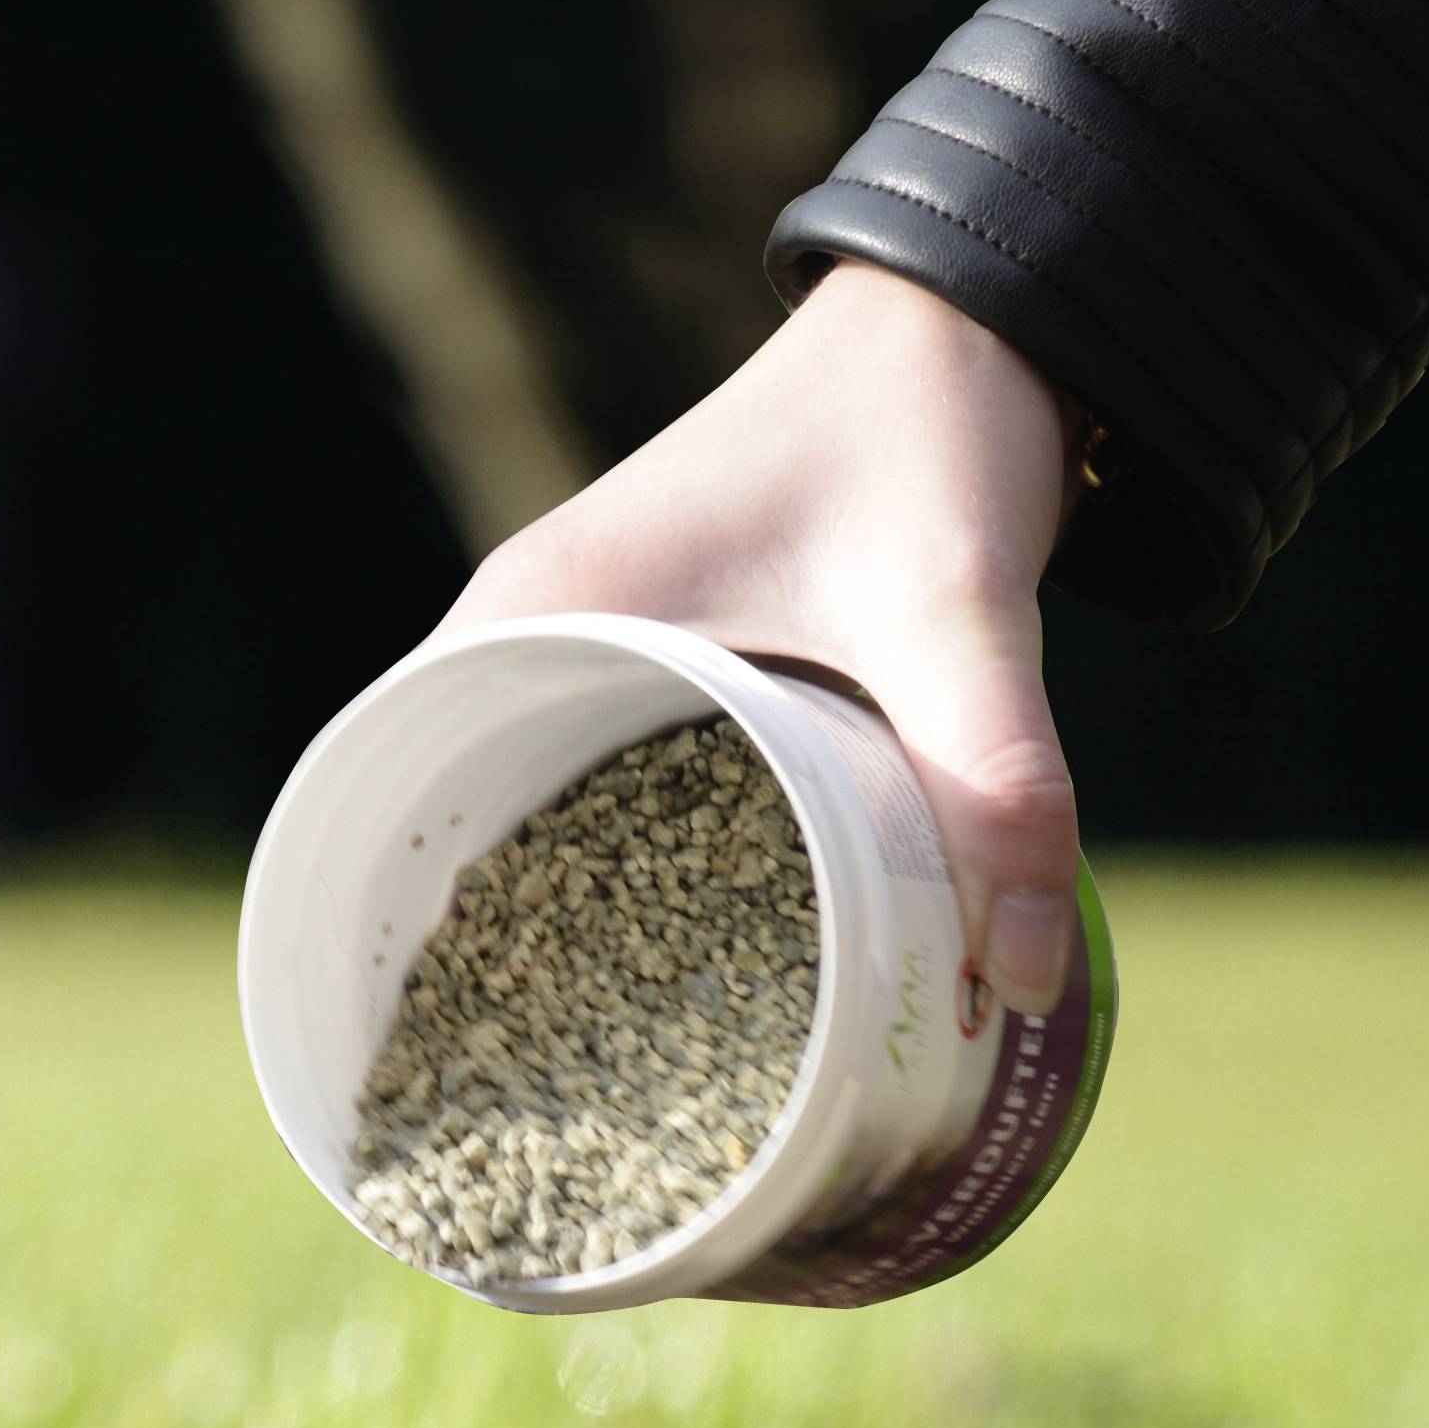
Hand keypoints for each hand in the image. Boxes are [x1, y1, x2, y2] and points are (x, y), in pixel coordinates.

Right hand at [447, 266, 1083, 1017]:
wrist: (979, 313)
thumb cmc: (929, 431)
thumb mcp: (958, 615)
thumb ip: (997, 785)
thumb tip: (1026, 987)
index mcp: (538, 612)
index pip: (403, 790)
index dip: (402, 935)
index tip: (442, 1070)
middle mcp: (533, 631)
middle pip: (457, 826)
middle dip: (489, 967)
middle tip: (544, 1114)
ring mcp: (590, 646)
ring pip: (529, 816)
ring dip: (558, 928)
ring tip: (599, 1075)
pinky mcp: (658, 663)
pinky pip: (601, 790)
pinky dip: (625, 878)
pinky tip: (681, 973)